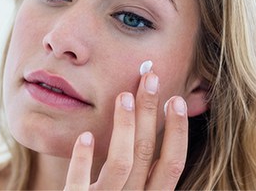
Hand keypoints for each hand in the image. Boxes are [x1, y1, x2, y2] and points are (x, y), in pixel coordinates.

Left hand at [64, 72, 188, 189]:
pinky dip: (82, 160)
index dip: (177, 131)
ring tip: (123, 96)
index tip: (176, 98)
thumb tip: (153, 127)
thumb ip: (142, 171)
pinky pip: (78, 184)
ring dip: (124, 128)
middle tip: (149, 76)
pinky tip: (84, 136)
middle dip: (151, 113)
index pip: (171, 165)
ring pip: (122, 165)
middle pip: (148, 154)